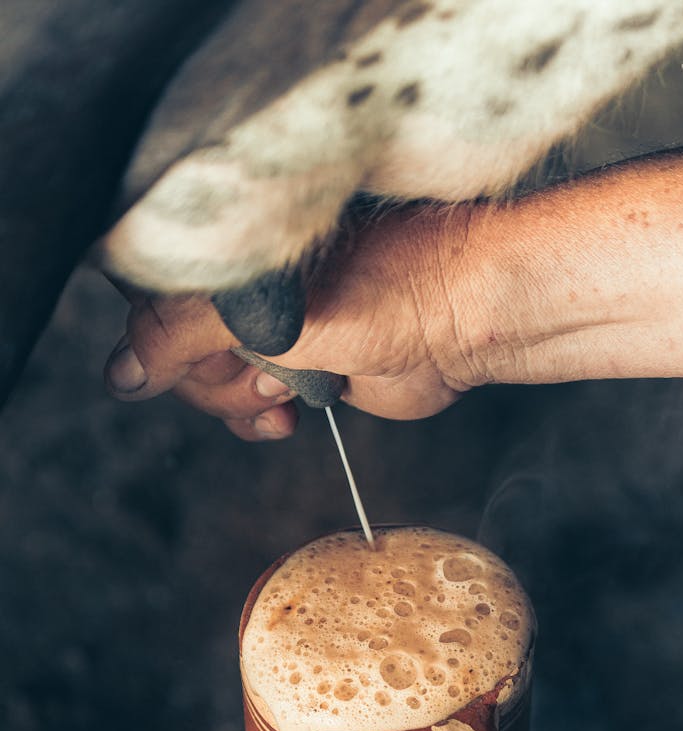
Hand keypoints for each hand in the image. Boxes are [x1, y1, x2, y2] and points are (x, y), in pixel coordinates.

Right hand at [104, 137, 682, 434]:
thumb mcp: (266, 308)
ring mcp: (271, 333)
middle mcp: (243, 291)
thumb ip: (179, 335)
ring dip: (243, 400)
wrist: (459, 320)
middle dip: (216, 376)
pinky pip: (250, 408)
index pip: (153, 304)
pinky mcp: (299, 371)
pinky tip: (291, 412)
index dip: (168, 340)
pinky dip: (263, 418)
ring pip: (212, 388)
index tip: (203, 352)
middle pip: (178, 356)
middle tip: (262, 367)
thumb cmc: (382, 287)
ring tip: (288, 384)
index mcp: (231, 255)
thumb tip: (119, 375)